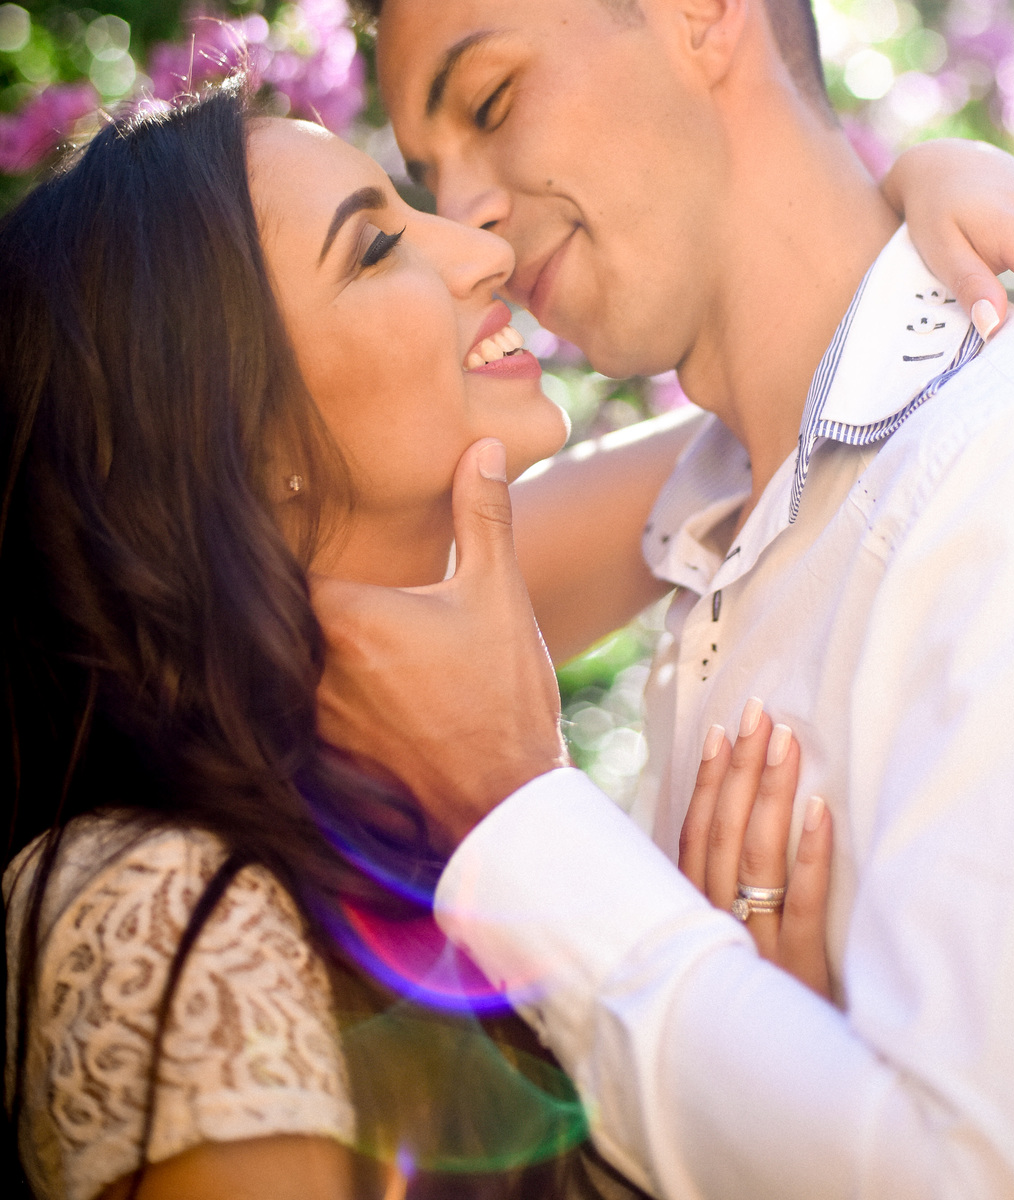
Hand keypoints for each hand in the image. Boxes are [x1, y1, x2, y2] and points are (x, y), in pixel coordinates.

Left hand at [311, 439, 568, 848]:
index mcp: (348, 619)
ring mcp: (309, 719)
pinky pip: (287, 710)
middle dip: (277, 590)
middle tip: (274, 555)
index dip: (275, 537)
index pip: (278, 562)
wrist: (503, 806)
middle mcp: (313, 669)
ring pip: (276, 664)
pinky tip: (328, 680)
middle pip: (270, 614)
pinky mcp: (315, 759)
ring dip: (288, 642)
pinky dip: (296, 690)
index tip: (274, 509)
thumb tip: (486, 446)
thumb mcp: (498, 593)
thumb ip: (482, 515)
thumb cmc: (502, 696)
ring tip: (304, 620)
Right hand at [678, 702, 833, 1000]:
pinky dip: (809, 855)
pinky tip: (818, 810)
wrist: (787, 1097)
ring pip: (756, 859)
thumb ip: (718, 904)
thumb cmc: (756, 1015)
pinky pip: (801, 906)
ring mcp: (756, 951)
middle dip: (741, 769)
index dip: (708, 784)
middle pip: (724, 836)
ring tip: (785, 740)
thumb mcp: (726, 959)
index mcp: (694, 922)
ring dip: (769, 793)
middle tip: (759, 713)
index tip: (722, 731)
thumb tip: (727, 829)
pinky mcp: (799, 974)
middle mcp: (716, 930)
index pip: (695, 838)